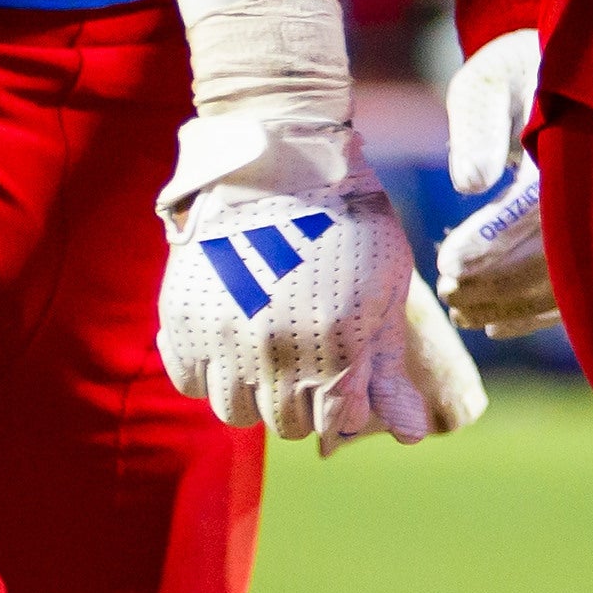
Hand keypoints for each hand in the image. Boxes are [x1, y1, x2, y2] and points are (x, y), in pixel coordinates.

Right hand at [157, 0, 475, 448]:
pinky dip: (209, 369)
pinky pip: (190, 381)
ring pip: (233, 411)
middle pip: (283, 424)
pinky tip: (230, 336)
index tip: (340, 373)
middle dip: (299, 399)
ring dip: (252, 390)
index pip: (334, 422)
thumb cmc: (349, 221)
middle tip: (303, 356)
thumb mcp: (386, 289)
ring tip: (265, 347)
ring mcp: (224, 339)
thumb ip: (389, 367)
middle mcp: (278, 354)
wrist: (281, 158)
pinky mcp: (182, 320)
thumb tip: (410, 435)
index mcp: (337, 349)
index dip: (341, 402)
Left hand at [434, 27, 556, 337]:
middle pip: (563, 256)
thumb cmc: (522, 69)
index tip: (448, 264)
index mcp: (590, 138)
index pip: (543, 208)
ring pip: (577, 280)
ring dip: (515, 303)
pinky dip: (540, 310)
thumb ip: (479, 124)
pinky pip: (587, 286)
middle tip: (451, 293)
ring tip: (463, 311)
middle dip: (502, 283)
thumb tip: (468, 185)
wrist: (576, 64)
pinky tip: (497, 323)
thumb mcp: (492, 81)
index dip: (494, 242)